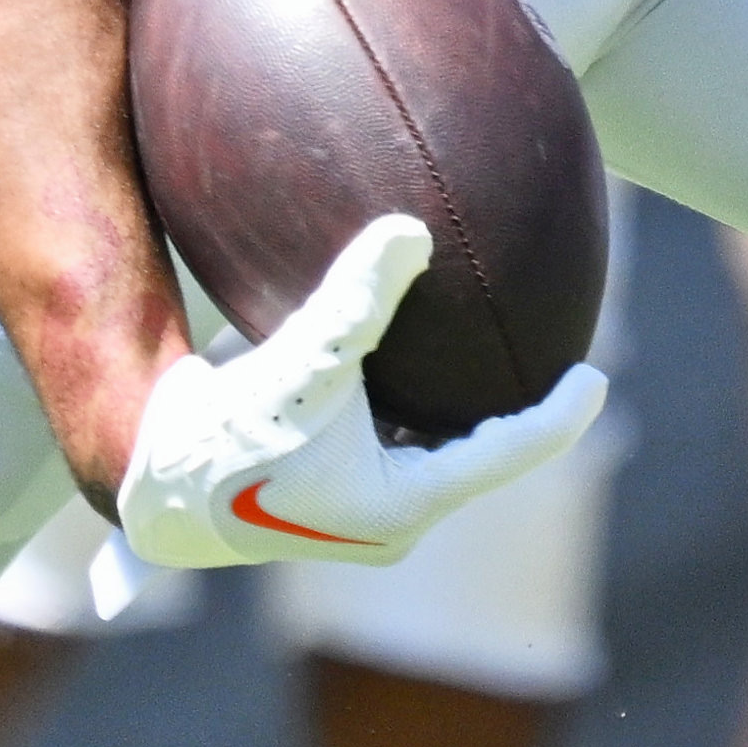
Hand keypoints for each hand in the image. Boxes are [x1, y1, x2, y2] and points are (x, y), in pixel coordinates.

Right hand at [115, 213, 608, 574]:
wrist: (149, 481)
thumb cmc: (223, 437)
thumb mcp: (298, 366)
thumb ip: (355, 301)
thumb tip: (413, 230)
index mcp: (401, 508)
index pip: (505, 456)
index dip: (558, 416)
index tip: (598, 378)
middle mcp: (386, 516)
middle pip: (474, 457)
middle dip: (511, 413)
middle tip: (553, 359)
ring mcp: (355, 506)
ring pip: (431, 450)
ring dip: (455, 408)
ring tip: (485, 355)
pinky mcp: (324, 486)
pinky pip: (389, 440)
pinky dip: (408, 400)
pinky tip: (403, 356)